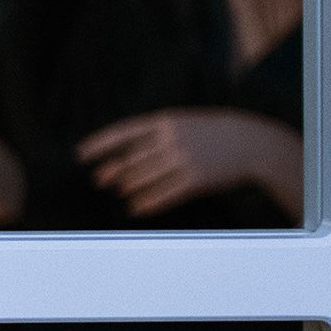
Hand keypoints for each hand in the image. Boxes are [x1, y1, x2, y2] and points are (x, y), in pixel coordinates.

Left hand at [75, 108, 303, 220]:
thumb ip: (151, 140)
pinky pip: (163, 195)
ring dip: (129, 189)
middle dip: (113, 172)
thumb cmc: (209, 134)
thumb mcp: (182, 125)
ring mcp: (183, 160)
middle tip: (100, 181)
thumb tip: (117, 162)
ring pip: (144, 180)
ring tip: (122, 194)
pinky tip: (136, 209)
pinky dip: (146, 204)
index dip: (100, 144)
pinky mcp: (195, 180)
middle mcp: (172, 139)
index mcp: (166, 121)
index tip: (80, 154)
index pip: (124, 132)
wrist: (250, 143)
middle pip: (131, 160)